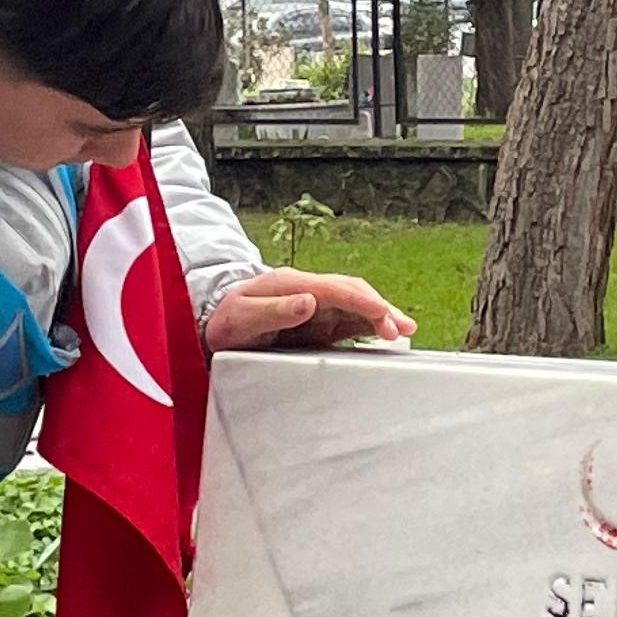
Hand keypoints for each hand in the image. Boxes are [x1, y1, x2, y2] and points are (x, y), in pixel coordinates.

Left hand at [203, 267, 417, 351]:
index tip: (382, 314)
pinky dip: (369, 325)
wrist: (211, 325)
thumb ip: (275, 310)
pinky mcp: (315, 321)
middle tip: (402, 328)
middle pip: (352, 292)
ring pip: (355, 304)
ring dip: (381, 315)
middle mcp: (307, 289)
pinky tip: (386, 334)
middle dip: (380, 308)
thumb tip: (310, 301)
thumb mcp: (242, 317)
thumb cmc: (225, 321)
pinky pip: (347, 319)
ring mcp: (313, 304)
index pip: (335, 288)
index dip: (361, 300)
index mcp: (290, 283)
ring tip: (406, 330)